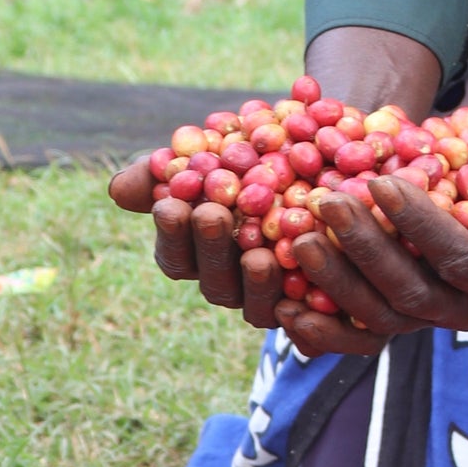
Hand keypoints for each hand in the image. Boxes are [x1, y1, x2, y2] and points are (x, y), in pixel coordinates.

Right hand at [106, 25, 443, 324]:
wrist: (347, 147)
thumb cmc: (270, 147)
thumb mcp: (226, 145)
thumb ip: (175, 167)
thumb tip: (120, 188)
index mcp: (208, 254)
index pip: (178, 257)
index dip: (172, 233)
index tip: (172, 202)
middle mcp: (242, 285)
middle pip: (216, 285)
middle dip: (211, 250)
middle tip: (212, 215)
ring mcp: (286, 302)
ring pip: (263, 309)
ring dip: (257, 282)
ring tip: (260, 251)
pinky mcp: (334, 312)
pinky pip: (322, 322)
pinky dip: (314, 307)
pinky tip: (316, 277)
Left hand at [272, 66, 467, 358]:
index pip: (454, 255)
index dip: (418, 222)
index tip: (380, 181)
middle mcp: (463, 314)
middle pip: (408, 290)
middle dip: (364, 245)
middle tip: (325, 200)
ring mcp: (427, 322)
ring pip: (375, 314)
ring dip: (333, 278)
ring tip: (296, 236)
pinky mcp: (397, 320)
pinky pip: (355, 335)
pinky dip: (320, 327)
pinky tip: (283, 305)